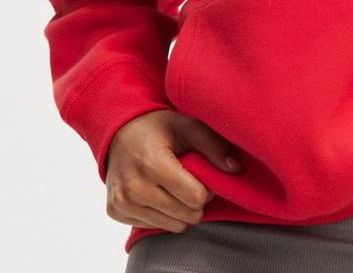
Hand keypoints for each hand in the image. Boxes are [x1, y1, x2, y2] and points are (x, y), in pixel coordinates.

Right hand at [104, 109, 243, 232]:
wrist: (119, 131)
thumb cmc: (159, 127)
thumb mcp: (188, 126)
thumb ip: (214, 146)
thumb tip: (236, 169)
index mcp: (153, 164)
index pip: (195, 198)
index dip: (206, 188)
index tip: (200, 174)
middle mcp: (134, 187)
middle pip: (187, 216)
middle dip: (195, 201)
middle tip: (188, 180)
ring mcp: (122, 202)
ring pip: (172, 226)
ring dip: (179, 209)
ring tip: (173, 186)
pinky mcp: (115, 211)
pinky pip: (153, 226)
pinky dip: (161, 213)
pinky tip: (157, 191)